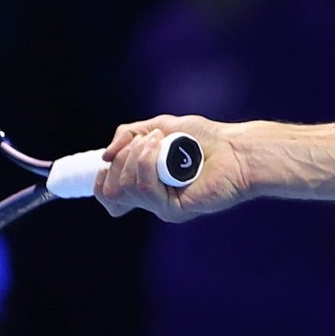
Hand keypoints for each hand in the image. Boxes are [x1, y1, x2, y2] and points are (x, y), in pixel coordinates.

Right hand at [96, 115, 250, 220]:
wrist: (235, 148)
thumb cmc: (205, 138)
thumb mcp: (159, 126)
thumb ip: (128, 135)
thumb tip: (104, 157)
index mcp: (146, 184)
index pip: (110, 197)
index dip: (100, 181)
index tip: (108, 162)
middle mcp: (152, 198)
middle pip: (110, 192)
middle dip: (119, 160)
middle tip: (143, 142)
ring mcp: (161, 205)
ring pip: (124, 187)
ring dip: (134, 156)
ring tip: (157, 140)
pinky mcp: (173, 209)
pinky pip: (144, 187)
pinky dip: (146, 161)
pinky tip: (161, 145)